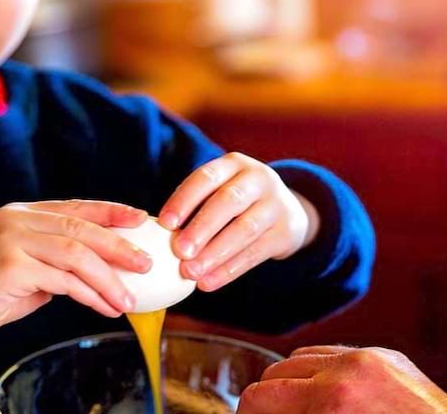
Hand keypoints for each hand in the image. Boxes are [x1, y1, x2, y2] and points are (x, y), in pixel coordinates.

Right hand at [0, 200, 150, 347]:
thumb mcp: (31, 267)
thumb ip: (61, 259)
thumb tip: (109, 264)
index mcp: (23, 213)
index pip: (76, 206)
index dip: (112, 212)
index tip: (141, 219)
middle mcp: (16, 219)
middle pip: (81, 228)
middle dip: (119, 246)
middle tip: (147, 262)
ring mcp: (10, 239)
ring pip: (76, 253)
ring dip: (108, 278)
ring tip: (129, 299)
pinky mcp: (8, 265)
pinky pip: (62, 280)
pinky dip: (89, 294)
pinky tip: (105, 307)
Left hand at [158, 152, 319, 290]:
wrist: (287, 210)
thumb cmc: (235, 203)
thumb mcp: (220, 191)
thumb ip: (194, 207)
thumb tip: (159, 235)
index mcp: (233, 164)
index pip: (206, 177)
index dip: (184, 199)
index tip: (164, 223)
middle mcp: (258, 179)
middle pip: (228, 201)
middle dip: (202, 228)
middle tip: (179, 251)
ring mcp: (276, 204)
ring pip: (245, 229)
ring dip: (215, 253)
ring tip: (191, 273)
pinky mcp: (286, 231)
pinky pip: (256, 252)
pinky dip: (230, 270)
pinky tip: (209, 282)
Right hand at [239, 345, 446, 413]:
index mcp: (330, 403)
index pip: (258, 397)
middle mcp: (347, 371)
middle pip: (274, 373)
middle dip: (267, 401)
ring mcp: (369, 358)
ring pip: (300, 357)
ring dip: (293, 382)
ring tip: (300, 408)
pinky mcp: (387, 356)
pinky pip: (334, 353)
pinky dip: (322, 371)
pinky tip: (330, 395)